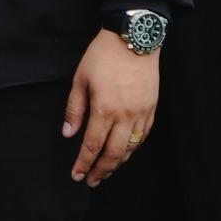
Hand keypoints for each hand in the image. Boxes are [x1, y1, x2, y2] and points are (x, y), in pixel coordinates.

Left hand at [62, 29, 158, 186]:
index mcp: (104, 109)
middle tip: (91, 182)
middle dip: (101, 170)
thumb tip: (68, 134)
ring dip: (118, 163)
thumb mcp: (80, 79)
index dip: (84, 163)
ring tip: (106, 171)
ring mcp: (141, 113)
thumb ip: (74, 109)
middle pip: (114, 153)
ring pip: (131, 148)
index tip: (77, 176)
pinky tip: (125, 152)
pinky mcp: (152, 109)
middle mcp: (125, 116)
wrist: (134, 39)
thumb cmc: (103, 56)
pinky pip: (143, 136)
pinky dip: (133, 148)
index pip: (92, 145)